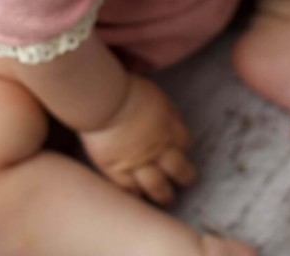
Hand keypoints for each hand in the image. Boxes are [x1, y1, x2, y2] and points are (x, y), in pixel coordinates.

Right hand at [79, 75, 196, 206]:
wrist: (103, 101)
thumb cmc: (125, 89)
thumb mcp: (154, 94)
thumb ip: (163, 109)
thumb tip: (167, 115)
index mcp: (168, 126)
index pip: (185, 142)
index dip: (184, 148)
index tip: (182, 151)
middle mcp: (158, 148)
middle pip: (179, 169)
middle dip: (185, 177)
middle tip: (186, 181)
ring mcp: (138, 162)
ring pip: (157, 187)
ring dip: (164, 195)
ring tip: (166, 199)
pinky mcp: (117, 170)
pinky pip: (129, 189)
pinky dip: (135, 195)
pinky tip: (138, 196)